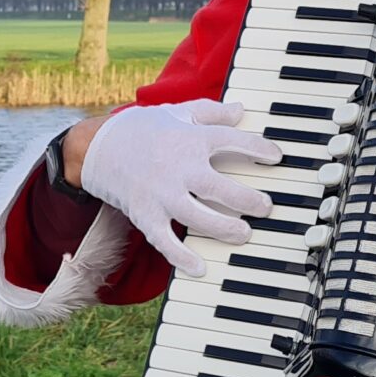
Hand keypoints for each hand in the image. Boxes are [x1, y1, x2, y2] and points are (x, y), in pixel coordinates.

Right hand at [76, 99, 280, 276]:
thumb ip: (212, 111)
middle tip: (265, 207)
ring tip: (243, 232)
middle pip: (219, 187)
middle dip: (247, 200)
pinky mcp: (146, 214)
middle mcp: (178, 167)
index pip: (232, 141)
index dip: (258, 149)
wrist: (99, 147)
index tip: (276, 157)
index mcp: (190, 138)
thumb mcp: (178, 112)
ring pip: (198, 217)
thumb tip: (241, 109)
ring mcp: (161, 194)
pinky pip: (165, 240)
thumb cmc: (144, 129)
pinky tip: (200, 267)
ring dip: (224, 228)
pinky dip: (181, 256)